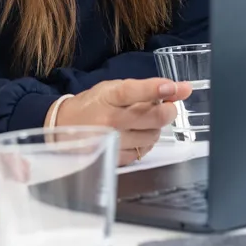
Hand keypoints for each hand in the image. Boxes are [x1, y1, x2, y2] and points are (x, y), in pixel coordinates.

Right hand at [56, 78, 189, 165]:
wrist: (64, 127)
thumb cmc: (92, 104)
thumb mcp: (113, 88)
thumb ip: (146, 88)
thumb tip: (181, 89)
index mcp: (108, 97)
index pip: (133, 92)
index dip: (155, 89)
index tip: (174, 86)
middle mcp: (111, 121)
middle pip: (153, 118)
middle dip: (169, 110)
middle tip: (168, 106)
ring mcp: (113, 142)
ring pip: (153, 136)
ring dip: (156, 127)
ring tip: (146, 121)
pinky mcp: (115, 158)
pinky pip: (144, 151)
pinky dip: (146, 142)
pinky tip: (136, 135)